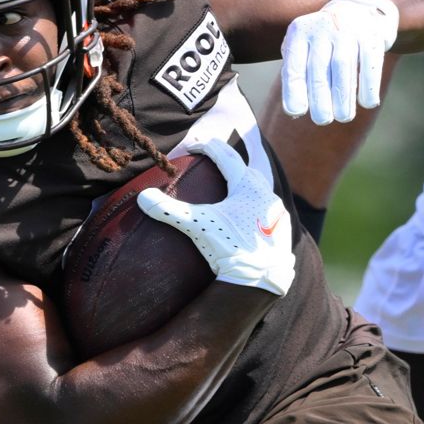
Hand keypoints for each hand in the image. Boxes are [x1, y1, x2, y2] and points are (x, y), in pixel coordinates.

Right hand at [137, 139, 295, 295]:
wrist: (262, 279)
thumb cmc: (230, 247)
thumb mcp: (196, 226)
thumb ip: (169, 210)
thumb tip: (142, 197)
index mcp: (247, 186)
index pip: (226, 156)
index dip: (207, 147)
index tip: (193, 144)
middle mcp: (266, 194)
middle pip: (246, 168)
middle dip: (229, 162)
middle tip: (213, 160)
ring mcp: (276, 213)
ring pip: (259, 189)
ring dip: (243, 183)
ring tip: (229, 186)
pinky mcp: (281, 229)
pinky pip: (265, 208)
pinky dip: (252, 204)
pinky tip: (244, 214)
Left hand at [279, 0, 397, 124]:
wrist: (359, 10)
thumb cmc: (323, 41)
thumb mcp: (304, 48)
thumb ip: (296, 75)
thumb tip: (294, 112)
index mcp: (299, 32)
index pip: (294, 66)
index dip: (294, 91)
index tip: (297, 112)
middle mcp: (322, 28)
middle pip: (318, 69)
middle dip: (320, 98)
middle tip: (322, 120)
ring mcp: (348, 28)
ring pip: (343, 66)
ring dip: (343, 96)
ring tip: (344, 117)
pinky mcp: (372, 34)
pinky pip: (369, 62)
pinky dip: (368, 85)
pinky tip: (367, 103)